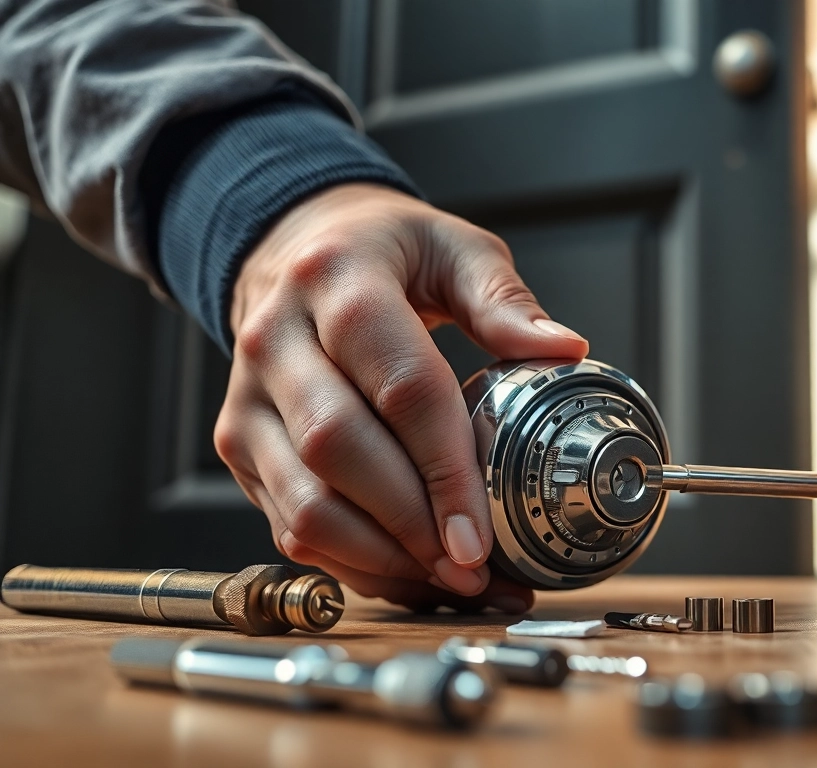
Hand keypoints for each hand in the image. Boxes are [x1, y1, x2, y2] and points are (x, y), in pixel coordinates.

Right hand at [214, 183, 588, 611]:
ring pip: (305, 503)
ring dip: (382, 559)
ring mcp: (247, 397)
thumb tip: (562, 350)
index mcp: (338, 280)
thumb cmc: (382, 252)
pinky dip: (351, 563)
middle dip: (414, 526)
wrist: (291, 246)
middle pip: (342, 452)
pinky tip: (408, 575)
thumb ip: (502, 300)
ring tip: (450, 582)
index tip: (480, 534)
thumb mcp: (451, 248)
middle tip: (475, 569)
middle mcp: (276, 339)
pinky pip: (288, 522)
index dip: (443, 469)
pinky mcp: (239, 441)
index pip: (398, 386)